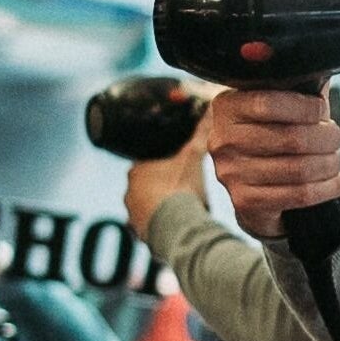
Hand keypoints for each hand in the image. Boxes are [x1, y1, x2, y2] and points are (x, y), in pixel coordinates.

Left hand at [122, 113, 212, 237]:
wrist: (177, 226)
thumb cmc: (181, 189)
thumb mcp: (194, 157)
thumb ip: (200, 133)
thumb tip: (210, 108)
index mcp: (137, 170)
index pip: (146, 161)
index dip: (163, 163)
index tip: (177, 166)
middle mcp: (129, 191)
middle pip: (145, 184)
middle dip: (161, 185)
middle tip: (182, 188)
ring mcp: (132, 213)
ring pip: (145, 205)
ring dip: (159, 206)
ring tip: (180, 208)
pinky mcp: (138, 232)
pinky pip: (147, 226)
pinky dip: (158, 225)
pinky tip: (174, 225)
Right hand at [205, 86, 339, 239]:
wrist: (253, 187)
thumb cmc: (272, 134)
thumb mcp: (279, 106)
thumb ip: (298, 86)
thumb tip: (325, 66)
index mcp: (228, 106)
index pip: (270, 103)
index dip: (306, 107)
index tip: (322, 110)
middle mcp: (223, 139)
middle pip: (291, 138)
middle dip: (326, 138)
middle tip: (336, 138)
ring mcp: (231, 173)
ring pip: (299, 169)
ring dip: (330, 164)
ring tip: (336, 160)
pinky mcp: (245, 201)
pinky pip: (299, 194)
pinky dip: (328, 188)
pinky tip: (336, 180)